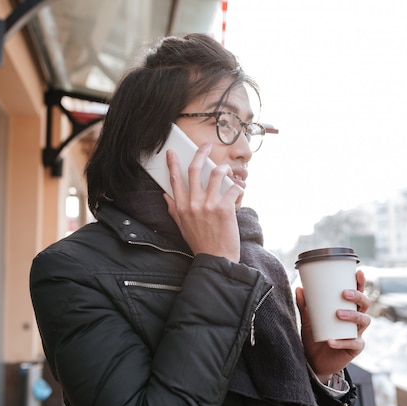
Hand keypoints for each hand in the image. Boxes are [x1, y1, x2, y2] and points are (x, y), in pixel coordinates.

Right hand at [163, 143, 243, 262]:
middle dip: (200, 153)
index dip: (173, 163)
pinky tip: (240, 192)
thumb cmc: (201, 244)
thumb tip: (166, 196)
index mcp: (182, 207)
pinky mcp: (225, 208)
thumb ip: (174, 210)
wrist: (216, 259)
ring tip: (227, 170)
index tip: (172, 152)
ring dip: (224, 169)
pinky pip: (233, 189)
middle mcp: (193, 203)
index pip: (175, 179)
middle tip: (206, 145)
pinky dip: (238, 188)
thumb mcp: (182, 226)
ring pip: (217, 174)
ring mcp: (209, 205)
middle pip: (195, 169)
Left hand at [295, 269, 370, 381]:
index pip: (358, 293)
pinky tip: (331, 341)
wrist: (314, 361)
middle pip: (365, 305)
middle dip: (357, 297)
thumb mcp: (308, 319)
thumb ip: (304, 305)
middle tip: (344, 294)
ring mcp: (357, 334)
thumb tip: (299, 288)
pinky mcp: (354, 348)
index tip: (358, 272)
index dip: (360, 283)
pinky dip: (341, 341)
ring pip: (363, 321)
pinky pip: (352, 343)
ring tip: (338, 314)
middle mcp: (356, 320)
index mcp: (348, 309)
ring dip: (353, 315)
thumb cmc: (315, 336)